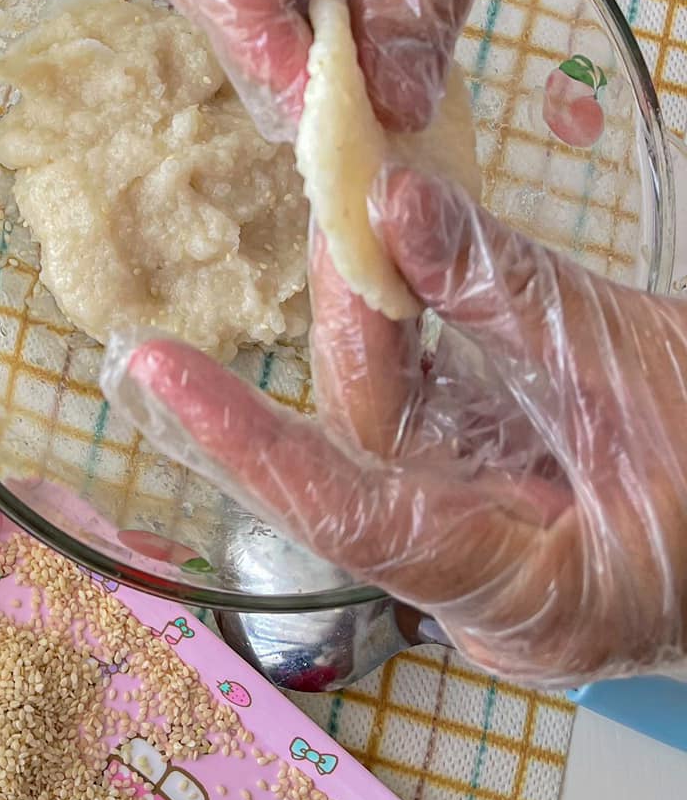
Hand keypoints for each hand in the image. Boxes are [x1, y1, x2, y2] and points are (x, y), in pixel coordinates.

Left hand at [110, 169, 686, 686]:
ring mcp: (494, 549)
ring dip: (367, 323)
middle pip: (361, 453)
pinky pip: (434, 420)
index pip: (350, 514)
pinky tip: (388, 265)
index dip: (247, 438)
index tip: (160, 374)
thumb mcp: (642, 365)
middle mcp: (487, 591)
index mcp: (529, 597)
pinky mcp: (507, 504)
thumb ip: (508, 290)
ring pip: (391, 428)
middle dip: (331, 328)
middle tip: (321, 205)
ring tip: (345, 209)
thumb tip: (385, 202)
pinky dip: (414, 342)